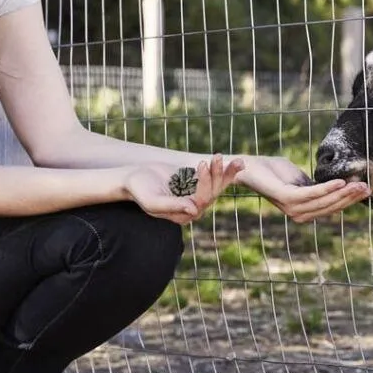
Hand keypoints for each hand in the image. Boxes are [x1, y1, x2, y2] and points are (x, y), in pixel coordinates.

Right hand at [124, 154, 243, 224]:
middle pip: (212, 193)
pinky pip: (215, 177)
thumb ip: (172, 206)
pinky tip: (238, 162)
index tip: (200, 164)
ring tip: (235, 159)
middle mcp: (194, 208)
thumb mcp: (153, 201)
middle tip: (215, 156)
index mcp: (184, 215)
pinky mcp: (197, 183)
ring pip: (217, 186)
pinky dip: (226, 170)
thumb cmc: (140, 191)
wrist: (134, 178)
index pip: (201, 201)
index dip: (204, 183)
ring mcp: (197, 195)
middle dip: (217, 175)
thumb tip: (194, 210)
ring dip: (225, 172)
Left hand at [233, 155, 369, 222]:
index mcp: (303, 210)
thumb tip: (335, 183)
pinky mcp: (287, 198)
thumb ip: (315, 184)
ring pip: (324, 201)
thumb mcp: (300, 177)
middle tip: (368, 187)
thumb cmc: (273, 170)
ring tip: (358, 183)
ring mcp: (292, 208)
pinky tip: (340, 181)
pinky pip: (312, 194)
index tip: (366, 189)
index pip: (331, 207)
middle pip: (331, 206)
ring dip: (343, 193)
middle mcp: (299, 213)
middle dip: (350, 197)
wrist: (249, 166)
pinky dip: (327, 188)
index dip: (349, 199)